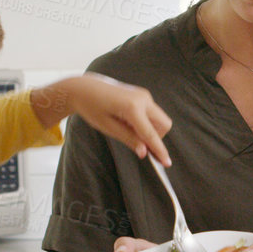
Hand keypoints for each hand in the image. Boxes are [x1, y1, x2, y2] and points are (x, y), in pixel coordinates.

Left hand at [53, 74, 171, 165]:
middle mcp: (143, 99)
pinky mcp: (142, 95)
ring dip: (150, 130)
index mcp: (133, 107)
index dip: (159, 150)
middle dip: (156, 138)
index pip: (151, 134)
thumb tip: (144, 152)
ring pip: (159, 119)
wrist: (85, 88)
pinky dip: (146, 123)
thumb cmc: (92, 107)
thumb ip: (129, 139)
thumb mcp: (108, 127)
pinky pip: (152, 113)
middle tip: (139, 144)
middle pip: (164, 124)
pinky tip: (128, 122)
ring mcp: (144, 95)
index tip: (167, 163)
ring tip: (127, 129)